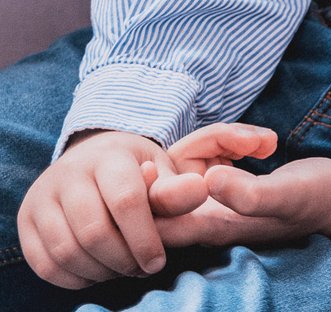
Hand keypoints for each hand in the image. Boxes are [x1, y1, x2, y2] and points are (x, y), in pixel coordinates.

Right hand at [17, 129, 174, 287]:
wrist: (92, 159)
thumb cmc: (136, 170)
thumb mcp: (162, 171)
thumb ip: (176, 189)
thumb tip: (200, 190)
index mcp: (108, 156)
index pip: (126, 201)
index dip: (145, 239)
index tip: (158, 262)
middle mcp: (68, 173)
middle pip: (94, 232)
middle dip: (123, 260)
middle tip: (141, 268)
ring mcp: (41, 197)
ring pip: (67, 251)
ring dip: (100, 271)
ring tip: (122, 269)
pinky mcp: (25, 221)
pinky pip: (45, 264)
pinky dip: (74, 278)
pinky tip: (98, 272)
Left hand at [143, 123, 330, 247]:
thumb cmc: (317, 197)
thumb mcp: (288, 194)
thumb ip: (248, 193)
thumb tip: (206, 179)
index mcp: (210, 227)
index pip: (152, 220)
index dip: (143, 193)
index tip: (153, 165)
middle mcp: (204, 214)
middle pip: (165, 181)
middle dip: (195, 149)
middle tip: (234, 138)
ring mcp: (212, 195)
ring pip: (187, 159)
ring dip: (220, 138)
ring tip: (262, 139)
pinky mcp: (223, 177)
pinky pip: (208, 150)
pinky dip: (229, 138)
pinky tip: (259, 141)